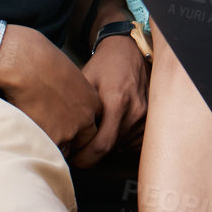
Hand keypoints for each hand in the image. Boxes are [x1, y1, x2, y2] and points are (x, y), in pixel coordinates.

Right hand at [0, 25, 101, 157]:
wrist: (26, 64)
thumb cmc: (42, 63)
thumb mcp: (69, 78)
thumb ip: (72, 97)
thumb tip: (63, 106)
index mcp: (92, 103)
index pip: (91, 126)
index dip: (77, 129)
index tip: (65, 128)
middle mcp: (85, 118)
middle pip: (82, 141)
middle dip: (70, 142)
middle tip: (53, 135)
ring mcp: (70, 130)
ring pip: (63, 147)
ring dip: (53, 143)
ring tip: (36, 130)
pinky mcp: (52, 138)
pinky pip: (46, 149)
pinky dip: (37, 143)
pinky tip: (27, 130)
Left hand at [75, 27, 149, 166]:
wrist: (129, 51)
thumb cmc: (105, 65)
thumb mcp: (85, 82)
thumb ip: (76, 110)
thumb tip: (62, 136)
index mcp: (117, 101)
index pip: (102, 145)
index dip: (85, 158)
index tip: (73, 160)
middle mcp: (135, 111)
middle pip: (111, 149)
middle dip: (92, 154)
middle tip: (76, 150)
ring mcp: (145, 116)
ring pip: (121, 146)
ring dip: (106, 146)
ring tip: (93, 133)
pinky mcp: (149, 119)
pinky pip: (131, 142)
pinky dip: (119, 141)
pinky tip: (110, 128)